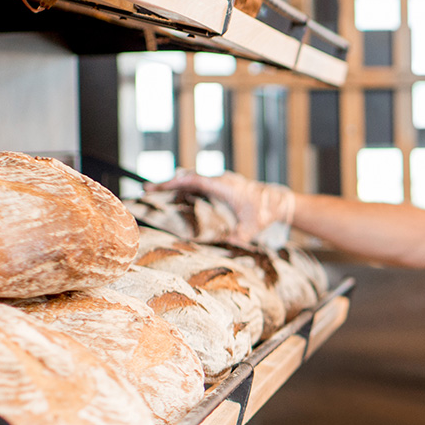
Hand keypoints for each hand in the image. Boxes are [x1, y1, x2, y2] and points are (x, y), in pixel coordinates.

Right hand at [158, 171, 295, 241]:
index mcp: (223, 186)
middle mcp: (220, 179)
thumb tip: (227, 248)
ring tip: (156, 191)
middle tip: (147, 189)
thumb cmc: (263, 214)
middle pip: (188, 176)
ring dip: (176, 183)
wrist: (277, 202)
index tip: (156, 187)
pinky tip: (176, 194)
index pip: (194, 180)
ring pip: (193, 177)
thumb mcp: (251, 228)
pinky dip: (187, 185)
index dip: (174, 182)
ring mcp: (221, 180)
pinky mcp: (222, 184)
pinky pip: (200, 181)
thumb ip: (240, 237)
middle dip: (168, 183)